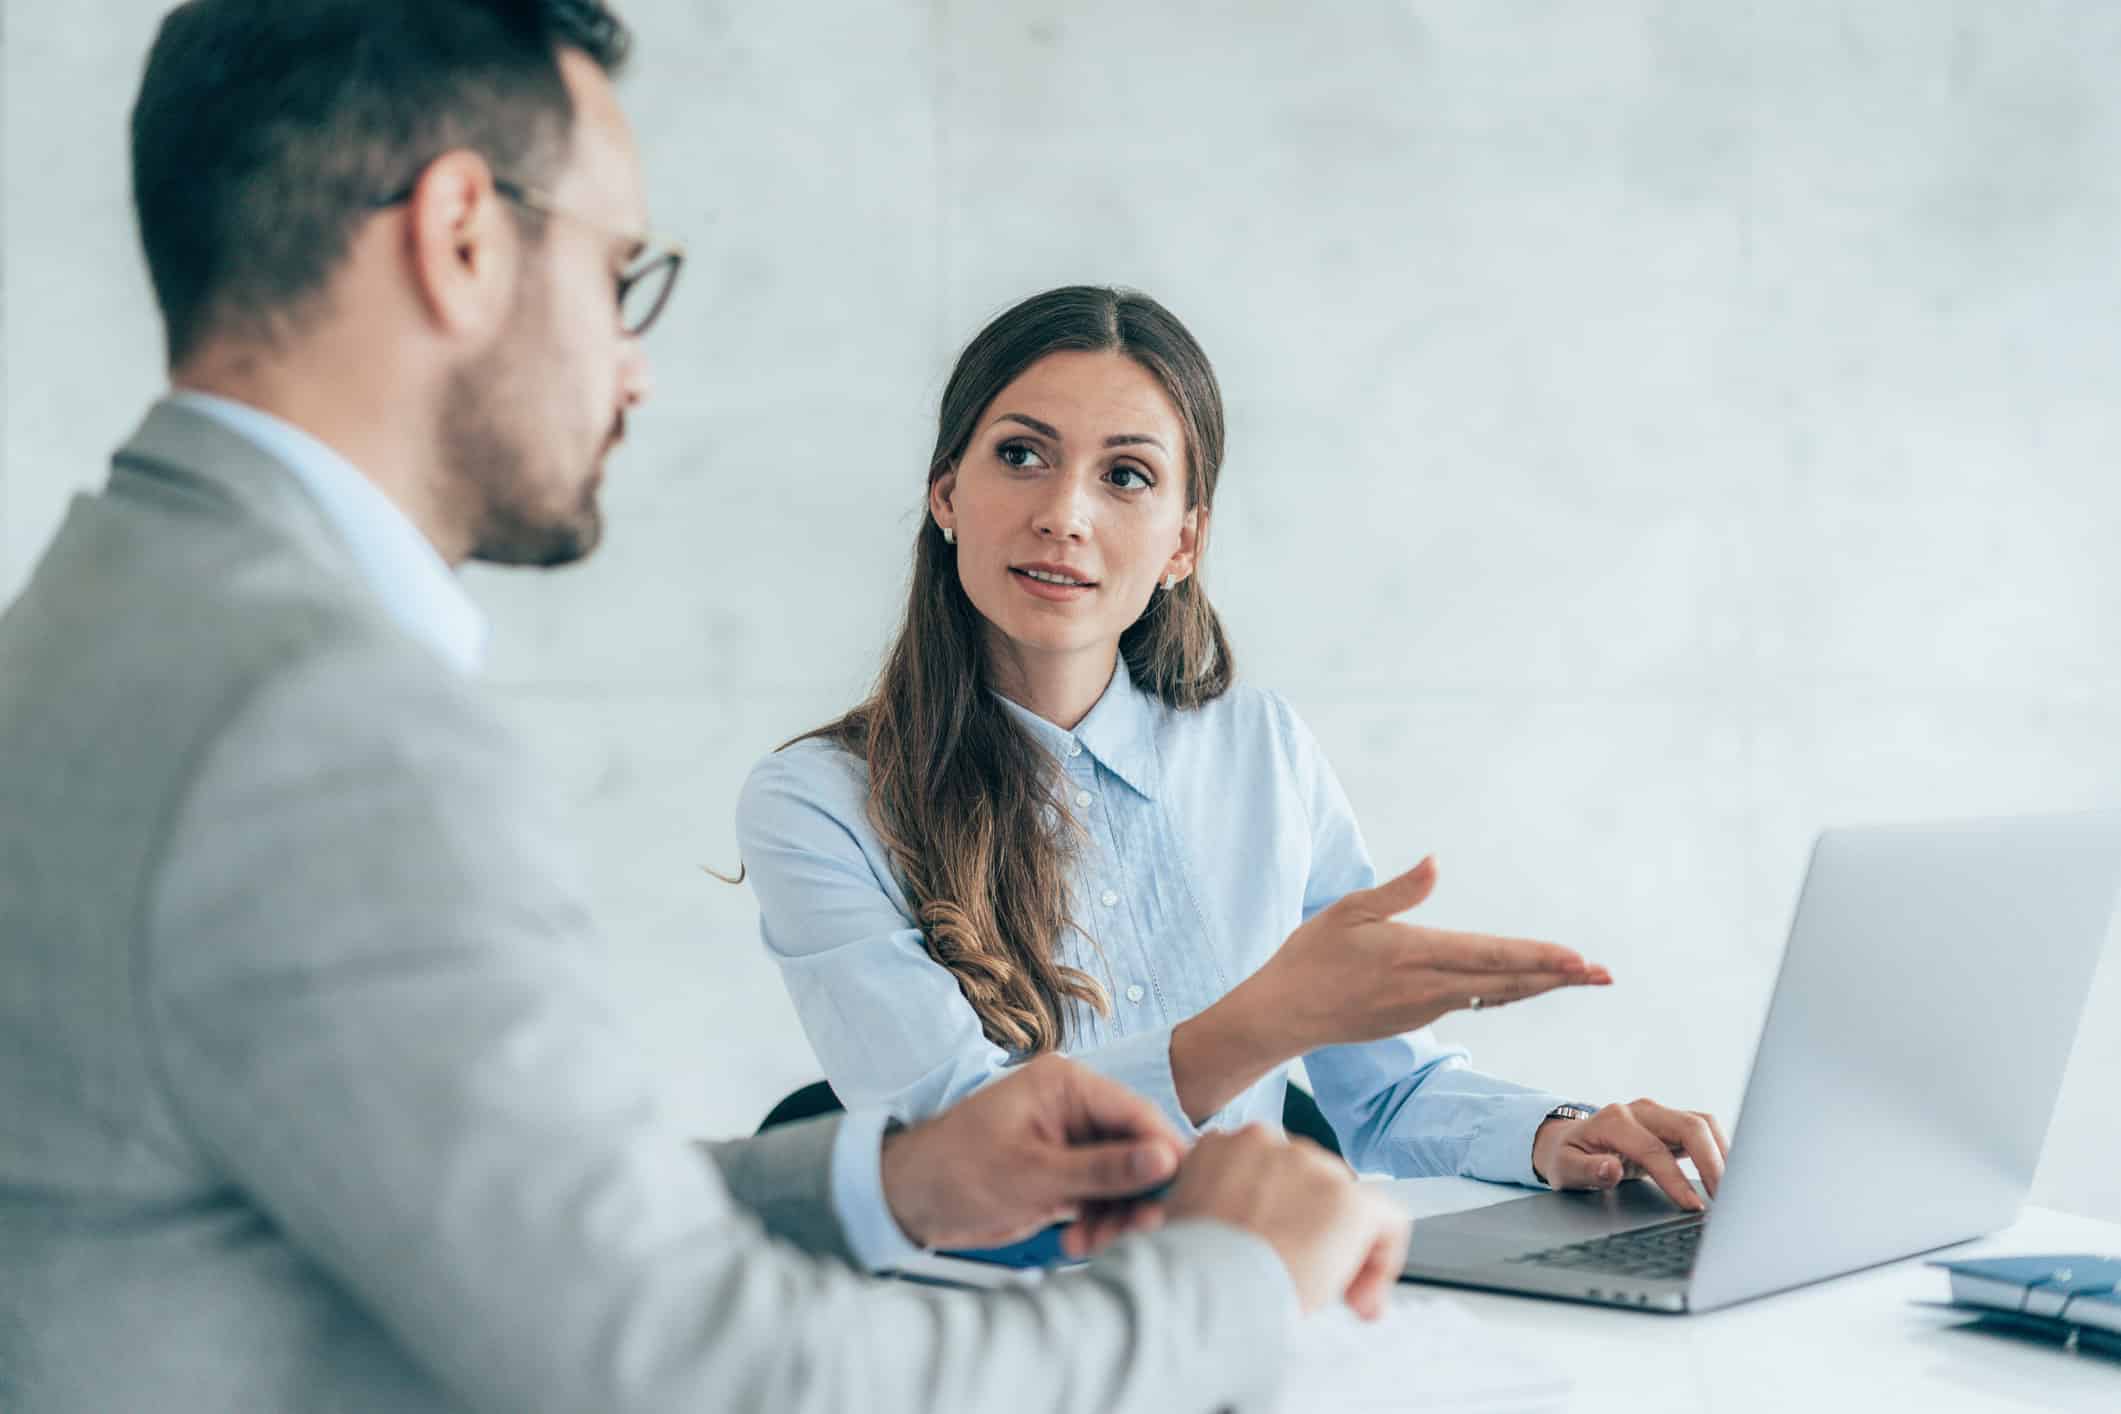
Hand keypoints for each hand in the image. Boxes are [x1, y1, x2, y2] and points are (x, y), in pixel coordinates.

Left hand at [877, 1055, 1184, 1257]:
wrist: (910, 1200)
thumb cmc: (956, 1170)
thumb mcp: (1033, 1174)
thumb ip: (1102, 1169)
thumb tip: (1164, 1159)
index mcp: (1066, 1085)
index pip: (1136, 1112)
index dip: (1164, 1152)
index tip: (1181, 1191)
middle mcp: (1074, 1109)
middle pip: (1136, 1148)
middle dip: (1137, 1193)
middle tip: (1138, 1230)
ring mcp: (1070, 1143)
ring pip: (1123, 1179)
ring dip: (1117, 1215)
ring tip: (1090, 1243)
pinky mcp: (1064, 1174)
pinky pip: (1101, 1197)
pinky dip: (1098, 1221)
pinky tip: (1077, 1243)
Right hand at [1164, 1124, 1410, 1319]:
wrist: (1205, 1285)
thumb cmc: (1187, 1268)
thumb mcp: (1183, 1222)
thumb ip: (1213, 1208)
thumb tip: (1236, 1230)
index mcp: (1223, 1146)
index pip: (1269, 1171)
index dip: (1280, 1213)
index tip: (1277, 1250)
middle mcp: (1269, 1143)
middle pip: (1311, 1185)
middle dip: (1313, 1232)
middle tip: (1307, 1282)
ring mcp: (1310, 1167)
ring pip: (1346, 1205)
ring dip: (1344, 1251)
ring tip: (1334, 1299)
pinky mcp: (1347, 1200)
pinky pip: (1388, 1222)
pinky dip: (1384, 1258)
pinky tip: (1366, 1297)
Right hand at [1244, 856, 1610, 1054]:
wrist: (1286, 1014)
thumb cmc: (1311, 955)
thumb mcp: (1347, 911)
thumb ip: (1397, 891)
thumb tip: (1436, 863)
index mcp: (1414, 953)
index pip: (1490, 957)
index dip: (1537, 959)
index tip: (1577, 959)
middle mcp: (1429, 987)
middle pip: (1507, 983)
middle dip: (1559, 977)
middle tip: (1605, 974)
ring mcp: (1427, 1007)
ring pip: (1496, 995)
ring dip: (1541, 985)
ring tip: (1580, 977)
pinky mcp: (1419, 1017)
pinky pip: (1476, 1002)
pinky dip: (1509, 992)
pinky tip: (1529, 984)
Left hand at [1530, 1099, 1728, 1211]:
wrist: (1569, 1141)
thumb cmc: (1567, 1156)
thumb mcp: (1564, 1168)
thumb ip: (1587, 1170)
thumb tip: (1611, 1168)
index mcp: (1613, 1121)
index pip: (1653, 1150)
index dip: (1676, 1179)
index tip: (1693, 1206)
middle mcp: (1640, 1112)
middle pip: (1689, 1126)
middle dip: (1712, 1161)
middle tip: (1727, 1199)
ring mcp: (1658, 1115)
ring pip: (1702, 1123)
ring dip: (1722, 1154)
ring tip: (1733, 1190)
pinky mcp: (1671, 1124)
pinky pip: (1704, 1130)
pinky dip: (1719, 1150)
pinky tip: (1726, 1176)